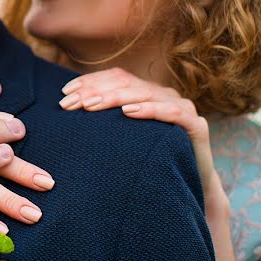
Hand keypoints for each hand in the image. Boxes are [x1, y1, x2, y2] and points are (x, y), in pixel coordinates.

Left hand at [58, 67, 235, 260]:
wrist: (190, 183)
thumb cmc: (150, 158)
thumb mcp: (123, 136)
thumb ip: (104, 120)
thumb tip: (67, 109)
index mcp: (146, 91)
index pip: (115, 77)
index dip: (89, 81)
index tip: (64, 93)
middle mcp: (163, 93)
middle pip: (126, 83)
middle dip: (94, 91)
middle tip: (69, 104)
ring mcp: (181, 106)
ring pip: (144, 93)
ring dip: (114, 98)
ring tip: (90, 105)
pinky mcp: (196, 124)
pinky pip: (171, 112)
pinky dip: (148, 109)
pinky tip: (127, 112)